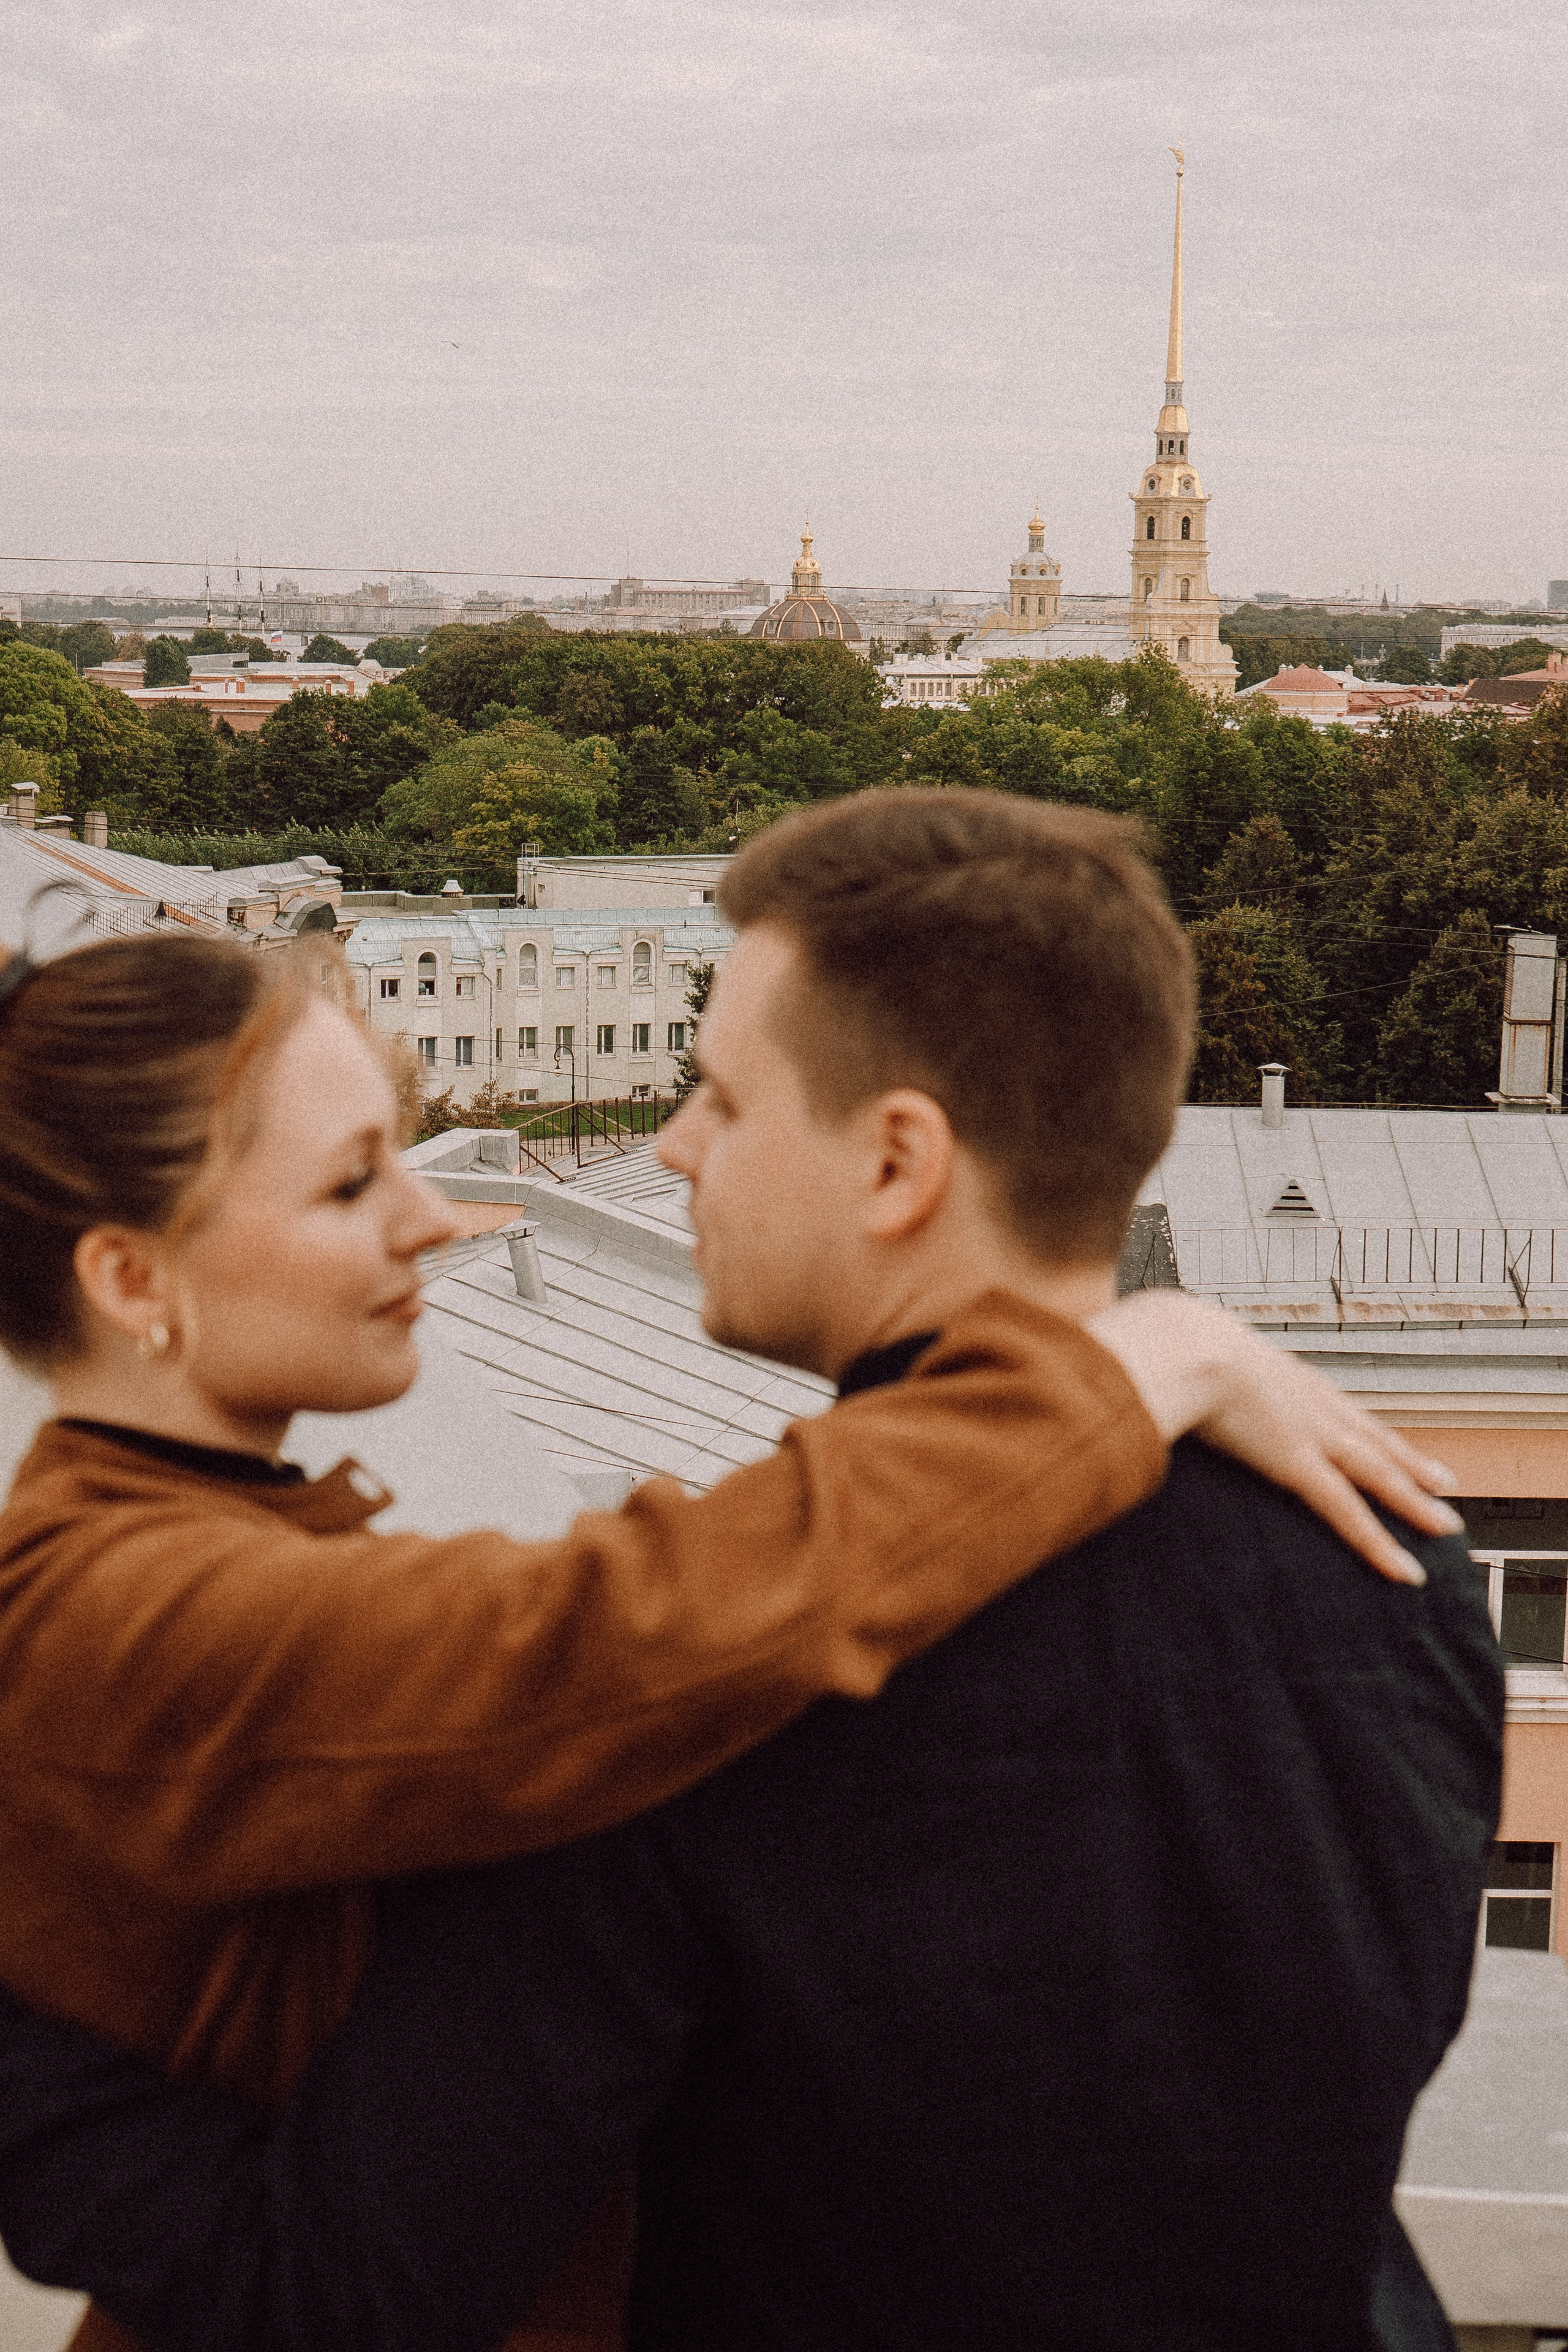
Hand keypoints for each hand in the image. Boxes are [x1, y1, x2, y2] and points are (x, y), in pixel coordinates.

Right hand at [1087, 1291, 1462, 1585]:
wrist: (1181, 1341)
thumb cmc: (1169, 1342)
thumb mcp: (1181, 1350)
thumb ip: (1175, 1367)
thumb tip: (1147, 1370)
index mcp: (1282, 1374)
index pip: (1336, 1406)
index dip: (1365, 1426)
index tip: (1387, 1438)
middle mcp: (1308, 1403)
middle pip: (1370, 1438)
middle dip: (1408, 1462)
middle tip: (1443, 1480)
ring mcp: (1310, 1434)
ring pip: (1377, 1474)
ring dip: (1413, 1501)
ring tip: (1444, 1523)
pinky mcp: (1298, 1466)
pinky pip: (1348, 1514)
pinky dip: (1379, 1543)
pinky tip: (1405, 1569)